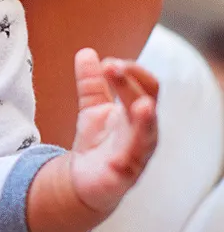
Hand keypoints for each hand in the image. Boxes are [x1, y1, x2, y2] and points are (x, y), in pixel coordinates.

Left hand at [69, 47, 158, 213]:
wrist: (84, 179)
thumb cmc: (97, 142)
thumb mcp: (92, 108)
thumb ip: (91, 83)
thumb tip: (86, 52)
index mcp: (136, 112)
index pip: (146, 85)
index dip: (131, 71)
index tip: (107, 62)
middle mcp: (143, 131)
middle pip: (146, 102)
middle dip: (131, 84)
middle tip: (112, 67)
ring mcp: (137, 153)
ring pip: (147, 135)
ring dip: (145, 120)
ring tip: (143, 105)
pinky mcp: (124, 175)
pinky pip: (130, 164)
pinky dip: (127, 156)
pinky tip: (120, 153)